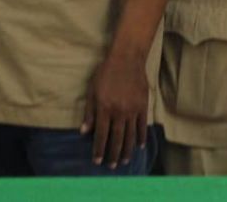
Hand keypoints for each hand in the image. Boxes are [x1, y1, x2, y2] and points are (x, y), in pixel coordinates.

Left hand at [81, 49, 147, 168]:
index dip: (99, 149)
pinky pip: (142, 126)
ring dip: (127, 150)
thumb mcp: (92, 90)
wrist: (126, 60)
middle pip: (116, 139)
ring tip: (125, 161)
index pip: (101, 134)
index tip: (97, 160)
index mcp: (104, 108)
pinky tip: (139, 146)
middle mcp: (119, 113)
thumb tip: (84, 131)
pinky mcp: (143, 107)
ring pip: (130, 136)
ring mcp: (132, 111)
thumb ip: (89, 112)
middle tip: (111, 166)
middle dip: (113, 154)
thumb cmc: (105, 73)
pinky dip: (141, 138)